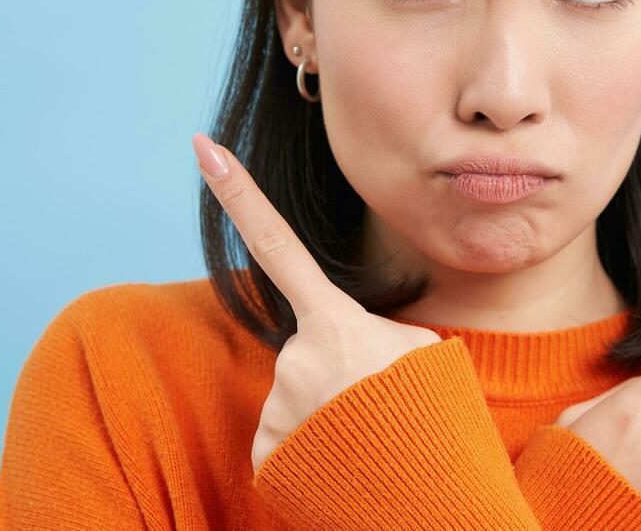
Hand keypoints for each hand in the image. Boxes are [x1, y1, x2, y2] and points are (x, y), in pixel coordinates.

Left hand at [192, 132, 444, 473]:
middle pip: (305, 347)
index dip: (239, 193)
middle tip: (380, 404)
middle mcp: (297, 359)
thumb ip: (374, 333)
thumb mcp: (422, 353)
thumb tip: (344, 346)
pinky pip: (286, 434)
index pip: (279, 244)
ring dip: (328, 410)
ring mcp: (279, 408)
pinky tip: (344, 460)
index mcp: (337, 322)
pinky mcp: (267, 453)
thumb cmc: (438, 419)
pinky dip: (312, 445)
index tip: (202, 146)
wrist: (435, 502)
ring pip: (296, 393)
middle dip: (338, 369)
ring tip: (368, 435)